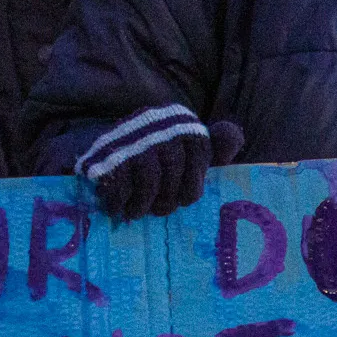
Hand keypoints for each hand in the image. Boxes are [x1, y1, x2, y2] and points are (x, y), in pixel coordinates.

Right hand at [67, 106, 245, 221]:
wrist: (102, 141)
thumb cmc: (157, 154)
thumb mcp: (189, 148)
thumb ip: (216, 146)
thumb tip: (234, 136)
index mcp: (183, 123)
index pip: (200, 155)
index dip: (191, 185)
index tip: (182, 199)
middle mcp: (160, 124)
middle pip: (174, 168)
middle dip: (168, 198)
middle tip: (159, 211)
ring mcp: (133, 137)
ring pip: (150, 178)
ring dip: (143, 203)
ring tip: (137, 213)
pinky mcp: (107, 152)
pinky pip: (120, 183)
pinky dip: (119, 202)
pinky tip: (117, 209)